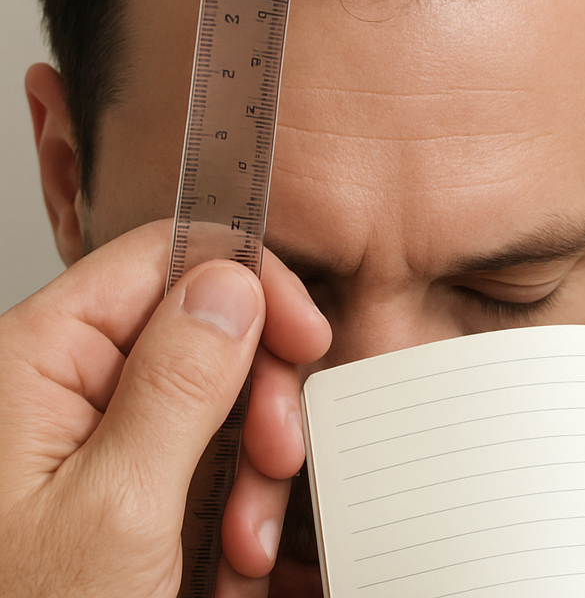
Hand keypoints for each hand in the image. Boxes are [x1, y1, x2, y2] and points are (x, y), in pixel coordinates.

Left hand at [0, 220, 330, 596]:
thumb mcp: (117, 513)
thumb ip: (177, 382)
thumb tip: (232, 281)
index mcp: (37, 361)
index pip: (165, 259)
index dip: (249, 285)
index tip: (308, 338)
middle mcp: (61, 388)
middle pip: (201, 332)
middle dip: (256, 401)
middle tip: (276, 463)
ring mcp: (92, 444)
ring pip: (214, 406)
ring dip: (249, 477)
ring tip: (240, 554)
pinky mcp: (120, 491)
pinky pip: (202, 467)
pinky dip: (231, 516)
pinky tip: (222, 572)